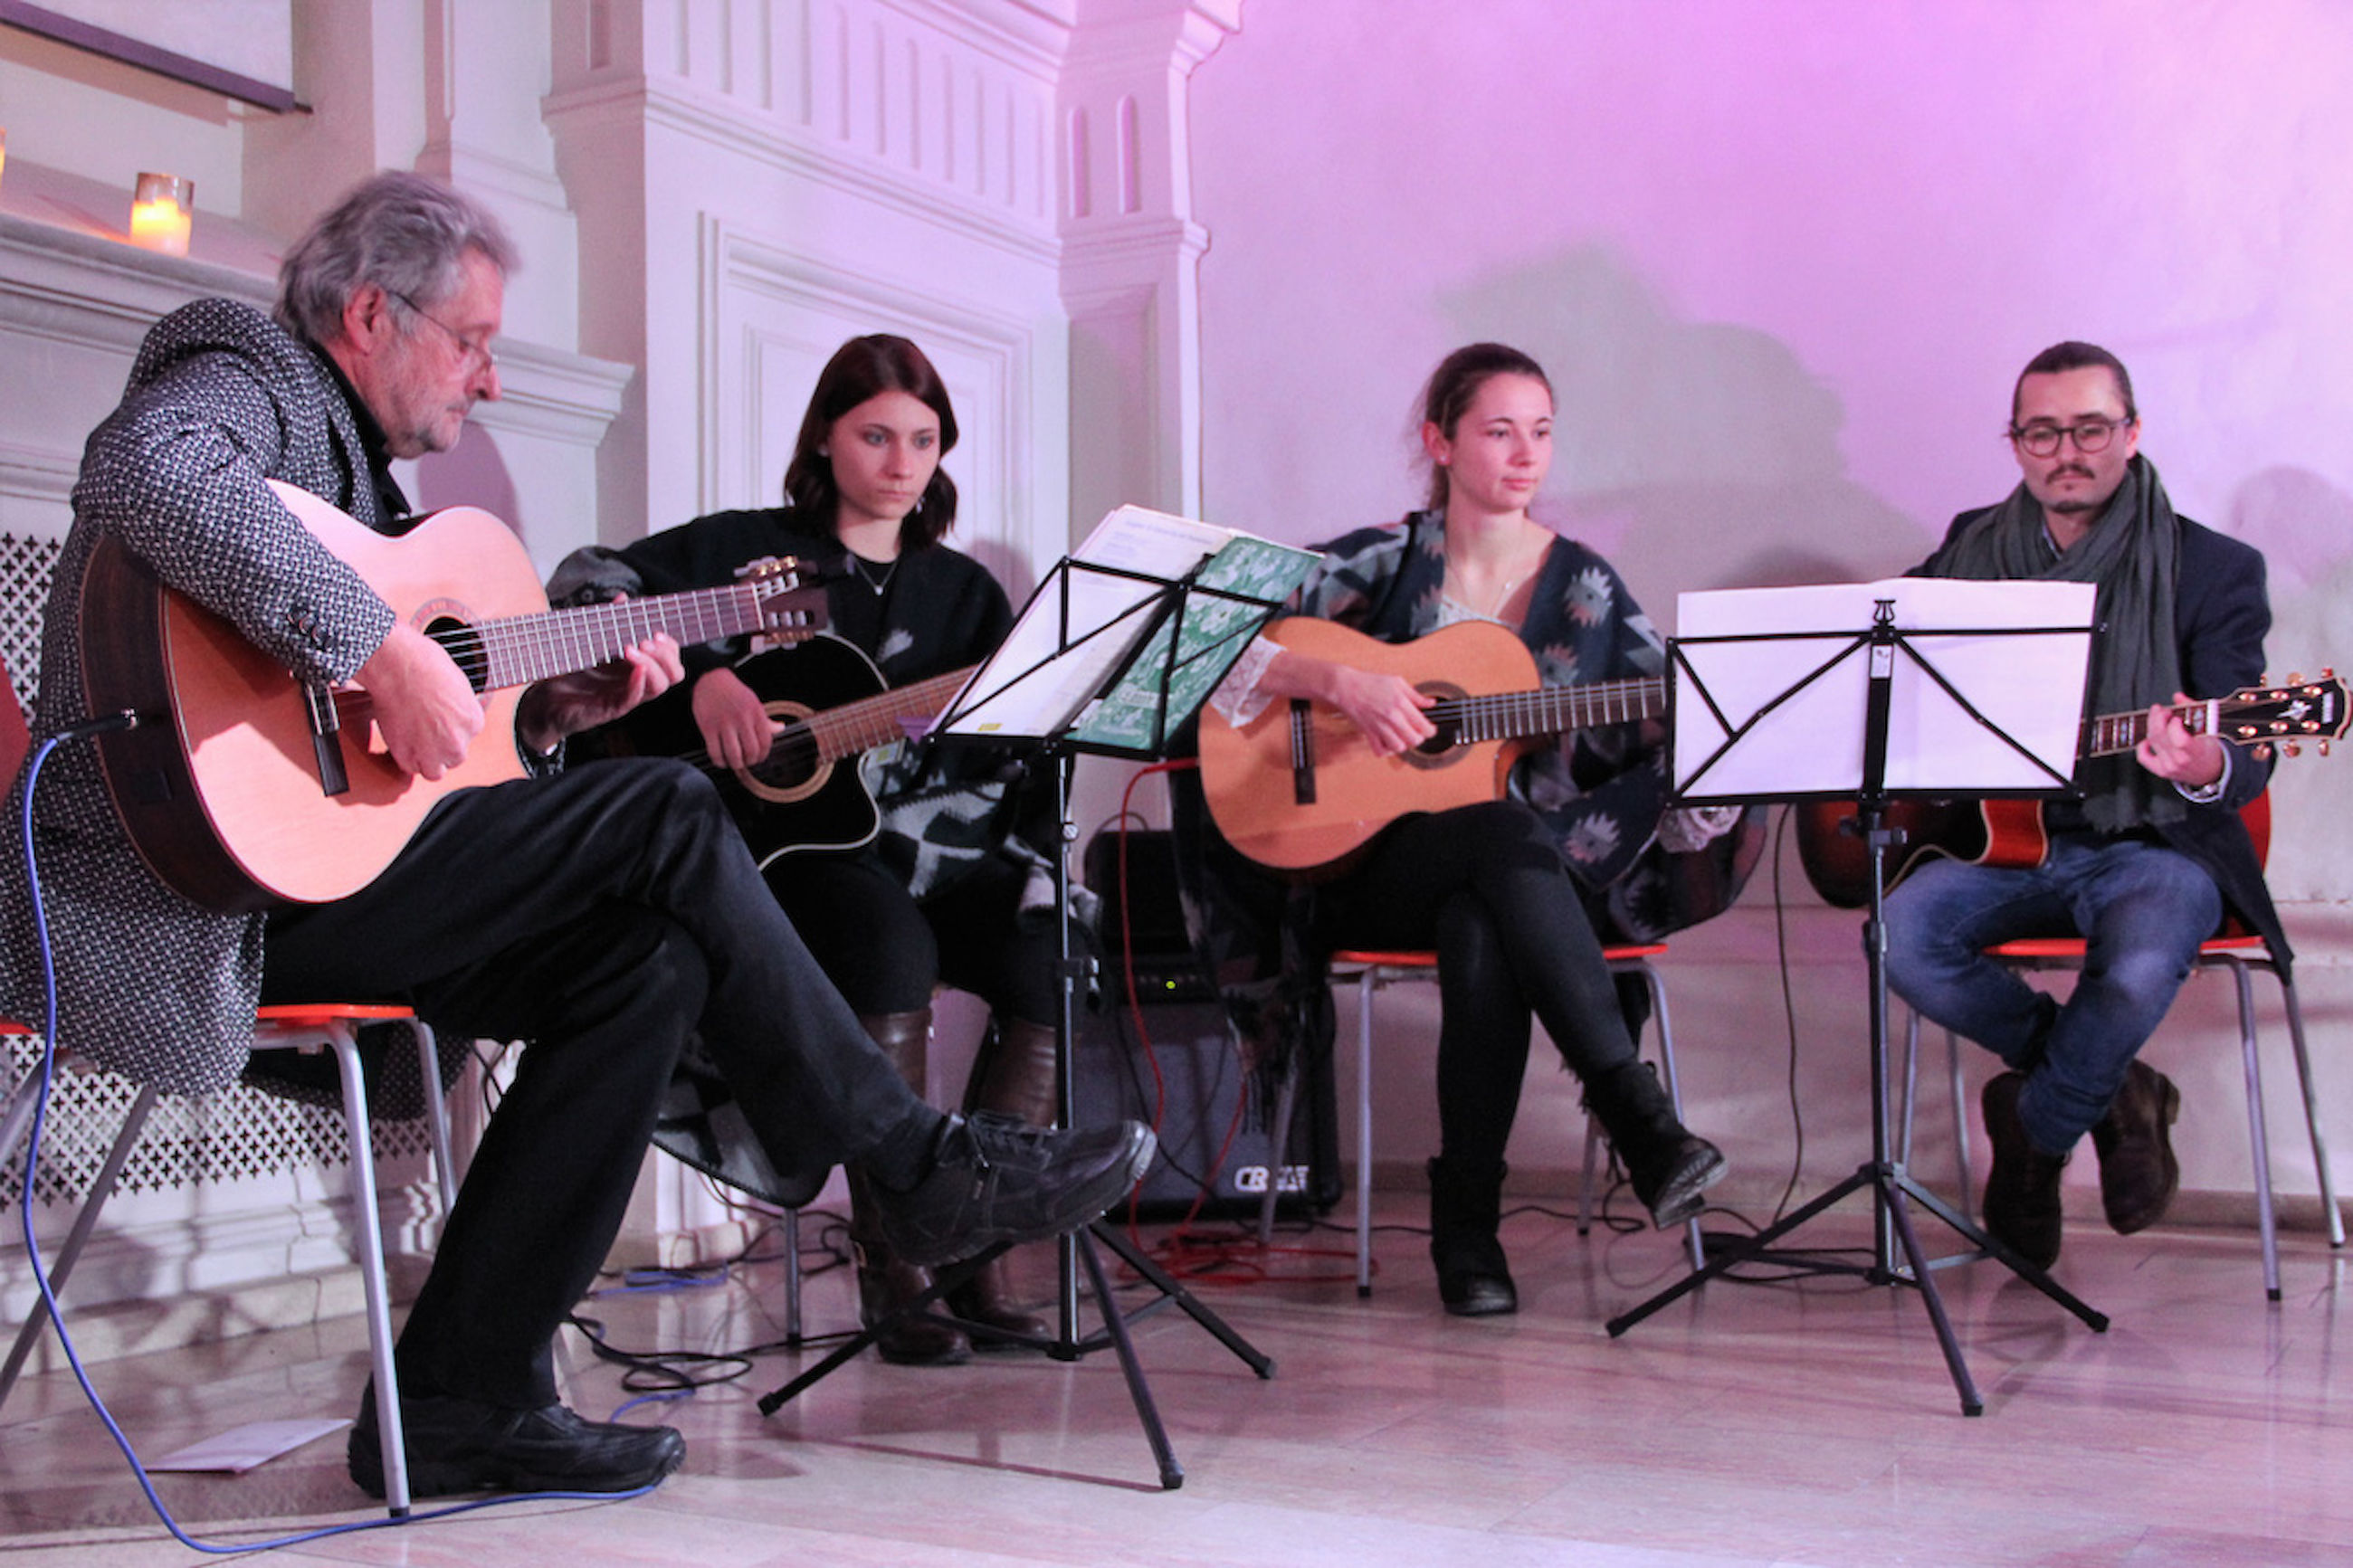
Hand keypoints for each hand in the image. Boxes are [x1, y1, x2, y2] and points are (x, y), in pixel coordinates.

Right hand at [355, 621, 484, 779]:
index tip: (439, 722)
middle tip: (425, 730)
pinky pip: (410, 767)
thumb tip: (456, 713)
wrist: (397, 666)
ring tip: (416, 741)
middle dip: (441, 746)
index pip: (467, 737)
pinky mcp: (407, 755)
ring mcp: (432, 752)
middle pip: (454, 757)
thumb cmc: (425, 665)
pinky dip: (406, 758)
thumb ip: (460, 707)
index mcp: (474, 722)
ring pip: (435, 770)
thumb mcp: (458, 684)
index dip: (452, 729)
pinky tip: (402, 740)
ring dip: (427, 760)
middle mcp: (457, 742)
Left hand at [515, 633, 684, 752]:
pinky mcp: (609, 709)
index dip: (670, 646)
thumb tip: (623, 597)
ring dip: (652, 665)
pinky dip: (638, 684)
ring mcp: (625, 696)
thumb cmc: (569, 672)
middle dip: (666, 654)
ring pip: (658, 686)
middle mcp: (636, 682)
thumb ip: (609, 621)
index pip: (670, 659)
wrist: (545, 698)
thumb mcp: (590, 641)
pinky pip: (632, 699)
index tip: (656, 631)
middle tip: (648, 640)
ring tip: (633, 649)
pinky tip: (635, 669)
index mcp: (636, 667)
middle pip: (673, 674)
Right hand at [691, 666, 780, 769]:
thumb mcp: (753, 702)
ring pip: (734, 754)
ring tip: (735, 763)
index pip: (766, 741)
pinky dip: (719, 761)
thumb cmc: (734, 692)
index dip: (764, 755)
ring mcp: (724, 724)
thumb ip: (766, 719)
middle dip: (750, 762)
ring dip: (736, 764)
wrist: (710, 679)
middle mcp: (742, 718)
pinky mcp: (708, 727)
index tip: (759, 758)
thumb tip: (781, 729)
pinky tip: (721, 761)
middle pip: (751, 751)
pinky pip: (715, 752)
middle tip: (747, 762)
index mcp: (756, 712)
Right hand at [1329, 666, 1436, 757]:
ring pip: (1399, 748)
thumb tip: (1431, 703)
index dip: (1431, 730)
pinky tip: (1389, 743)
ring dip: (1403, 745)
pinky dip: (1387, 751)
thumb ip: (1416, 696)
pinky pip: (1380, 751)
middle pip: (1414, 740)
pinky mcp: (1369, 733)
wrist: (1346, 687)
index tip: (1430, 729)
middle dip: (1419, 738)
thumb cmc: (1370, 683)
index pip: (1424, 726)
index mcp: (1401, 704)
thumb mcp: (1398, 683)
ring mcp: (1380, 727)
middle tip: (1416, 733)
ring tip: (1402, 737)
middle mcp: (1392, 717)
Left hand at [2137, 691, 2225, 788]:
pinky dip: (2142, 746)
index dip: (2174, 724)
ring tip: (2157, 718)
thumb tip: (2178, 697)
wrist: (2211, 772)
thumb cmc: (2210, 750)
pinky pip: (2143, 757)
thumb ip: (2193, 711)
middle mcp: (2180, 761)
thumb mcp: (2209, 730)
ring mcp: (2169, 767)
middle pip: (2160, 736)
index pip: (2179, 739)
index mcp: (2196, 751)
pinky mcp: (2161, 771)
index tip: (2176, 717)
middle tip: (2161, 710)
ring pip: (2152, 742)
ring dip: (2152, 726)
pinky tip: (2148, 739)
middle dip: (2158, 718)